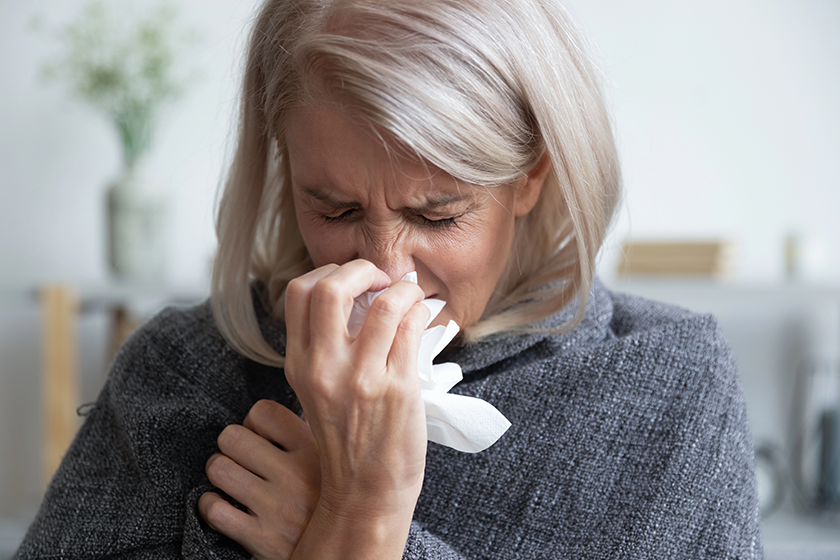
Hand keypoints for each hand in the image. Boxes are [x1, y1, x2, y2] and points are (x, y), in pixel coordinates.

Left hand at [198, 399, 319, 559]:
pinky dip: (211, 505)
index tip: (259, 436)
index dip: (253, 421)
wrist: (340, 554)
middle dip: (230, 447)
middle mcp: (295, 475)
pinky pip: (213, 509)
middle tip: (240, 459)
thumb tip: (297, 409)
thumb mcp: (335, 464)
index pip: (263, 412)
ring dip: (220, 473)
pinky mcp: (260, 538)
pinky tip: (226, 506)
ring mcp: (276, 507)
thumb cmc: (332, 504)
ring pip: (218, 469)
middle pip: (232, 437)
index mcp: (314, 451)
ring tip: (232, 480)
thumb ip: (314, 437)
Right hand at [284, 260, 429, 557]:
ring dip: (403, 287)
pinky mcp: (397, 388)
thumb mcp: (317, 390)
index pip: (298, 292)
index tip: (352, 279)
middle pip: (330, 287)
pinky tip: (422, 315)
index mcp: (299, 364)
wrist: (365, 491)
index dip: (328, 272)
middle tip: (379, 278)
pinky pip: (411, 328)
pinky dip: (420, 310)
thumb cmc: (347, 438)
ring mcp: (361, 378)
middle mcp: (324, 368)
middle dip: (361, 268)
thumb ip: (326, 346)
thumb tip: (362, 294)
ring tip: (409, 294)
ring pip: (384, 303)